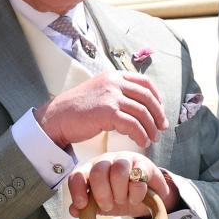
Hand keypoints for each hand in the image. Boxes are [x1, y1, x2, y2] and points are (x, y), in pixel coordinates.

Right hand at [35, 71, 166, 148]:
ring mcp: (111, 96)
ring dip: (151, 128)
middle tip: (162, 128)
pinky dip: (140, 135)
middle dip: (158, 115)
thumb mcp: (100, 91)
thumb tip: (138, 102)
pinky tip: (141, 142)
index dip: (157, 98)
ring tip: (152, 139)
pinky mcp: (107, 112)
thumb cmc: (78, 109)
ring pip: (142, 113)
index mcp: (114, 76)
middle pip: (147, 98)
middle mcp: (114, 83)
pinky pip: (133, 125)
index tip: (160, 111)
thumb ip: (117, 92)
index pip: (145, 83)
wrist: (57, 117)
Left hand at [68, 151, 177, 216]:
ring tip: (123, 200)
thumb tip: (74, 211)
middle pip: (98, 172)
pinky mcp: (143, 163)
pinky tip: (135, 199)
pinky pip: (138, 176)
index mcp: (91, 171)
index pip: (77, 176)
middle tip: (108, 206)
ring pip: (118, 171)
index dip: (77, 191)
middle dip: (102, 194)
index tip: (82, 205)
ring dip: (120, 192)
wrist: (147, 195)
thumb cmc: (119, 197)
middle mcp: (106, 161)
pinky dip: (136, 193)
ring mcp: (124, 159)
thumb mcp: (102, 205)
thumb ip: (87, 207)